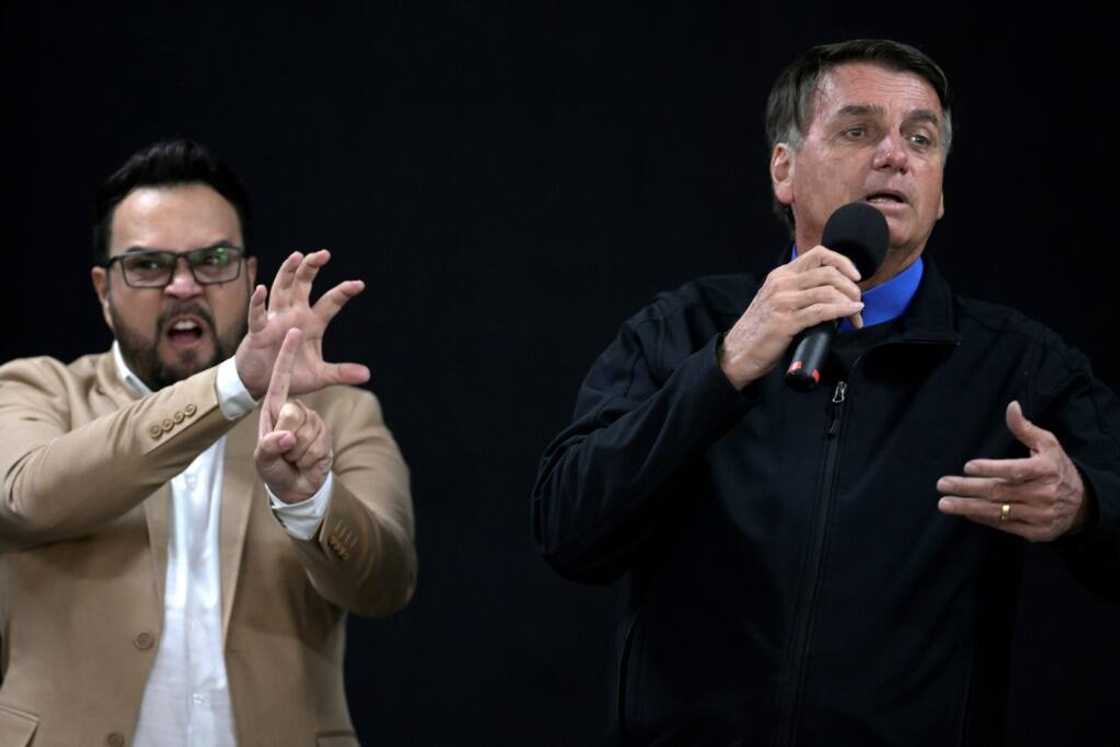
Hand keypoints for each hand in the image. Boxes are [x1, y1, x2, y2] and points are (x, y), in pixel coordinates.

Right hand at [235, 250, 369, 399]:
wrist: (261, 384)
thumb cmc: (290, 374)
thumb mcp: (320, 376)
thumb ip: (341, 373)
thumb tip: (366, 375)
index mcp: (312, 323)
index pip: (330, 302)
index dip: (343, 292)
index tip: (359, 284)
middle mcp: (294, 315)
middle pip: (303, 285)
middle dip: (312, 268)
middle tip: (324, 253)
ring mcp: (275, 320)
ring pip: (281, 290)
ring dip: (288, 273)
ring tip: (297, 256)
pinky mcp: (258, 331)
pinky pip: (257, 314)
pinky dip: (258, 302)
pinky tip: (262, 289)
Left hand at [254, 329, 333, 503]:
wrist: (298, 487)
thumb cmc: (274, 470)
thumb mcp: (264, 460)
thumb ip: (270, 447)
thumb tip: (287, 434)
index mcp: (274, 409)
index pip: (280, 379)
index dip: (287, 356)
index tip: (294, 331)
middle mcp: (292, 411)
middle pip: (294, 412)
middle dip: (289, 438)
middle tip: (284, 453)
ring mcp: (309, 421)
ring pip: (308, 429)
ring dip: (300, 451)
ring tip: (294, 458)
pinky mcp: (323, 432)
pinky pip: (319, 441)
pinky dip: (311, 456)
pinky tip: (307, 461)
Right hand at [719, 245, 863, 388]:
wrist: (738, 352)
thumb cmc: (760, 330)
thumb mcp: (777, 300)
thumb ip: (798, 291)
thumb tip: (832, 292)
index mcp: (781, 275)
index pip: (818, 254)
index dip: (843, 262)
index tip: (855, 276)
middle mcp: (782, 283)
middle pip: (828, 272)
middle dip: (851, 287)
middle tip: (858, 301)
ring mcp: (783, 301)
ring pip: (828, 291)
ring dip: (850, 301)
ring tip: (857, 313)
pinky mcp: (786, 321)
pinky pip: (822, 311)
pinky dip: (842, 311)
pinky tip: (852, 313)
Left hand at [937, 401, 1088, 540]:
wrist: (1082, 504)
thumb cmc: (1056, 468)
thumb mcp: (1047, 444)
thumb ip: (1025, 428)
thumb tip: (1011, 406)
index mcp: (1046, 470)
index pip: (1015, 470)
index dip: (991, 469)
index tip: (967, 467)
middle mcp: (1044, 493)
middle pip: (999, 491)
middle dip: (967, 488)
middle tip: (942, 484)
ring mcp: (1039, 515)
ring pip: (997, 511)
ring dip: (967, 507)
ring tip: (944, 503)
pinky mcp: (1035, 532)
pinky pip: (1003, 525)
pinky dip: (981, 518)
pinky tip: (964, 512)